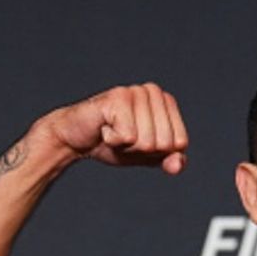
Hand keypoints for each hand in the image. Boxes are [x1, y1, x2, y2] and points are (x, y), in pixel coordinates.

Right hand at [39, 83, 188, 173]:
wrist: (76, 140)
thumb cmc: (113, 144)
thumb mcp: (146, 156)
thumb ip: (167, 159)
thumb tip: (178, 164)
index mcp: (166, 102)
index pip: (180, 143)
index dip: (157, 152)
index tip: (137, 141)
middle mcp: (153, 91)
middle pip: (164, 143)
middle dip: (141, 150)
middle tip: (122, 137)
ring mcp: (136, 92)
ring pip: (146, 141)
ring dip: (125, 146)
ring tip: (112, 132)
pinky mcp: (118, 97)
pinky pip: (128, 137)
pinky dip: (113, 141)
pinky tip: (104, 129)